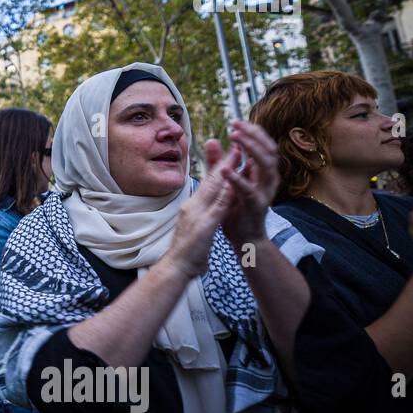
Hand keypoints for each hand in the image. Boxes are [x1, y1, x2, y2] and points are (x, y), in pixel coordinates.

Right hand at [162, 140, 238, 279]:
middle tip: (234, 145)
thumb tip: (204, 208)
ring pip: (214, 189)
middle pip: (210, 181)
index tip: (228, 153)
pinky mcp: (204, 226)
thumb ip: (200, 216)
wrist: (175, 267)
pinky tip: (234, 182)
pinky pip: (218, 207)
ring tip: (236, 155)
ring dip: (226, 171)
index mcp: (192, 207)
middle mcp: (193, 206)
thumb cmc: (186, 252)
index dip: (217, 168)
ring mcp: (197, 215)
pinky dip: (226, 193)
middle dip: (223, 162)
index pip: (207, 184)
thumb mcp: (195, 228)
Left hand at [217, 120, 280, 247]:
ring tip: (235, 138)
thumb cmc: (236, 209)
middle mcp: (267, 179)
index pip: (263, 145)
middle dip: (253, 136)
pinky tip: (226, 169)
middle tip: (237, 126)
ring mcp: (264, 192)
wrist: (243, 238)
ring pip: (265, 166)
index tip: (236, 121)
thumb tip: (212, 139)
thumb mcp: (226, 181)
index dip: (252, 132)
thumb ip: (219, 162)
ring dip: (251, 150)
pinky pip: (249, 190)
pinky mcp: (255, 206)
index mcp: (262, 172)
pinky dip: (238, 178)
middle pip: (269, 150)